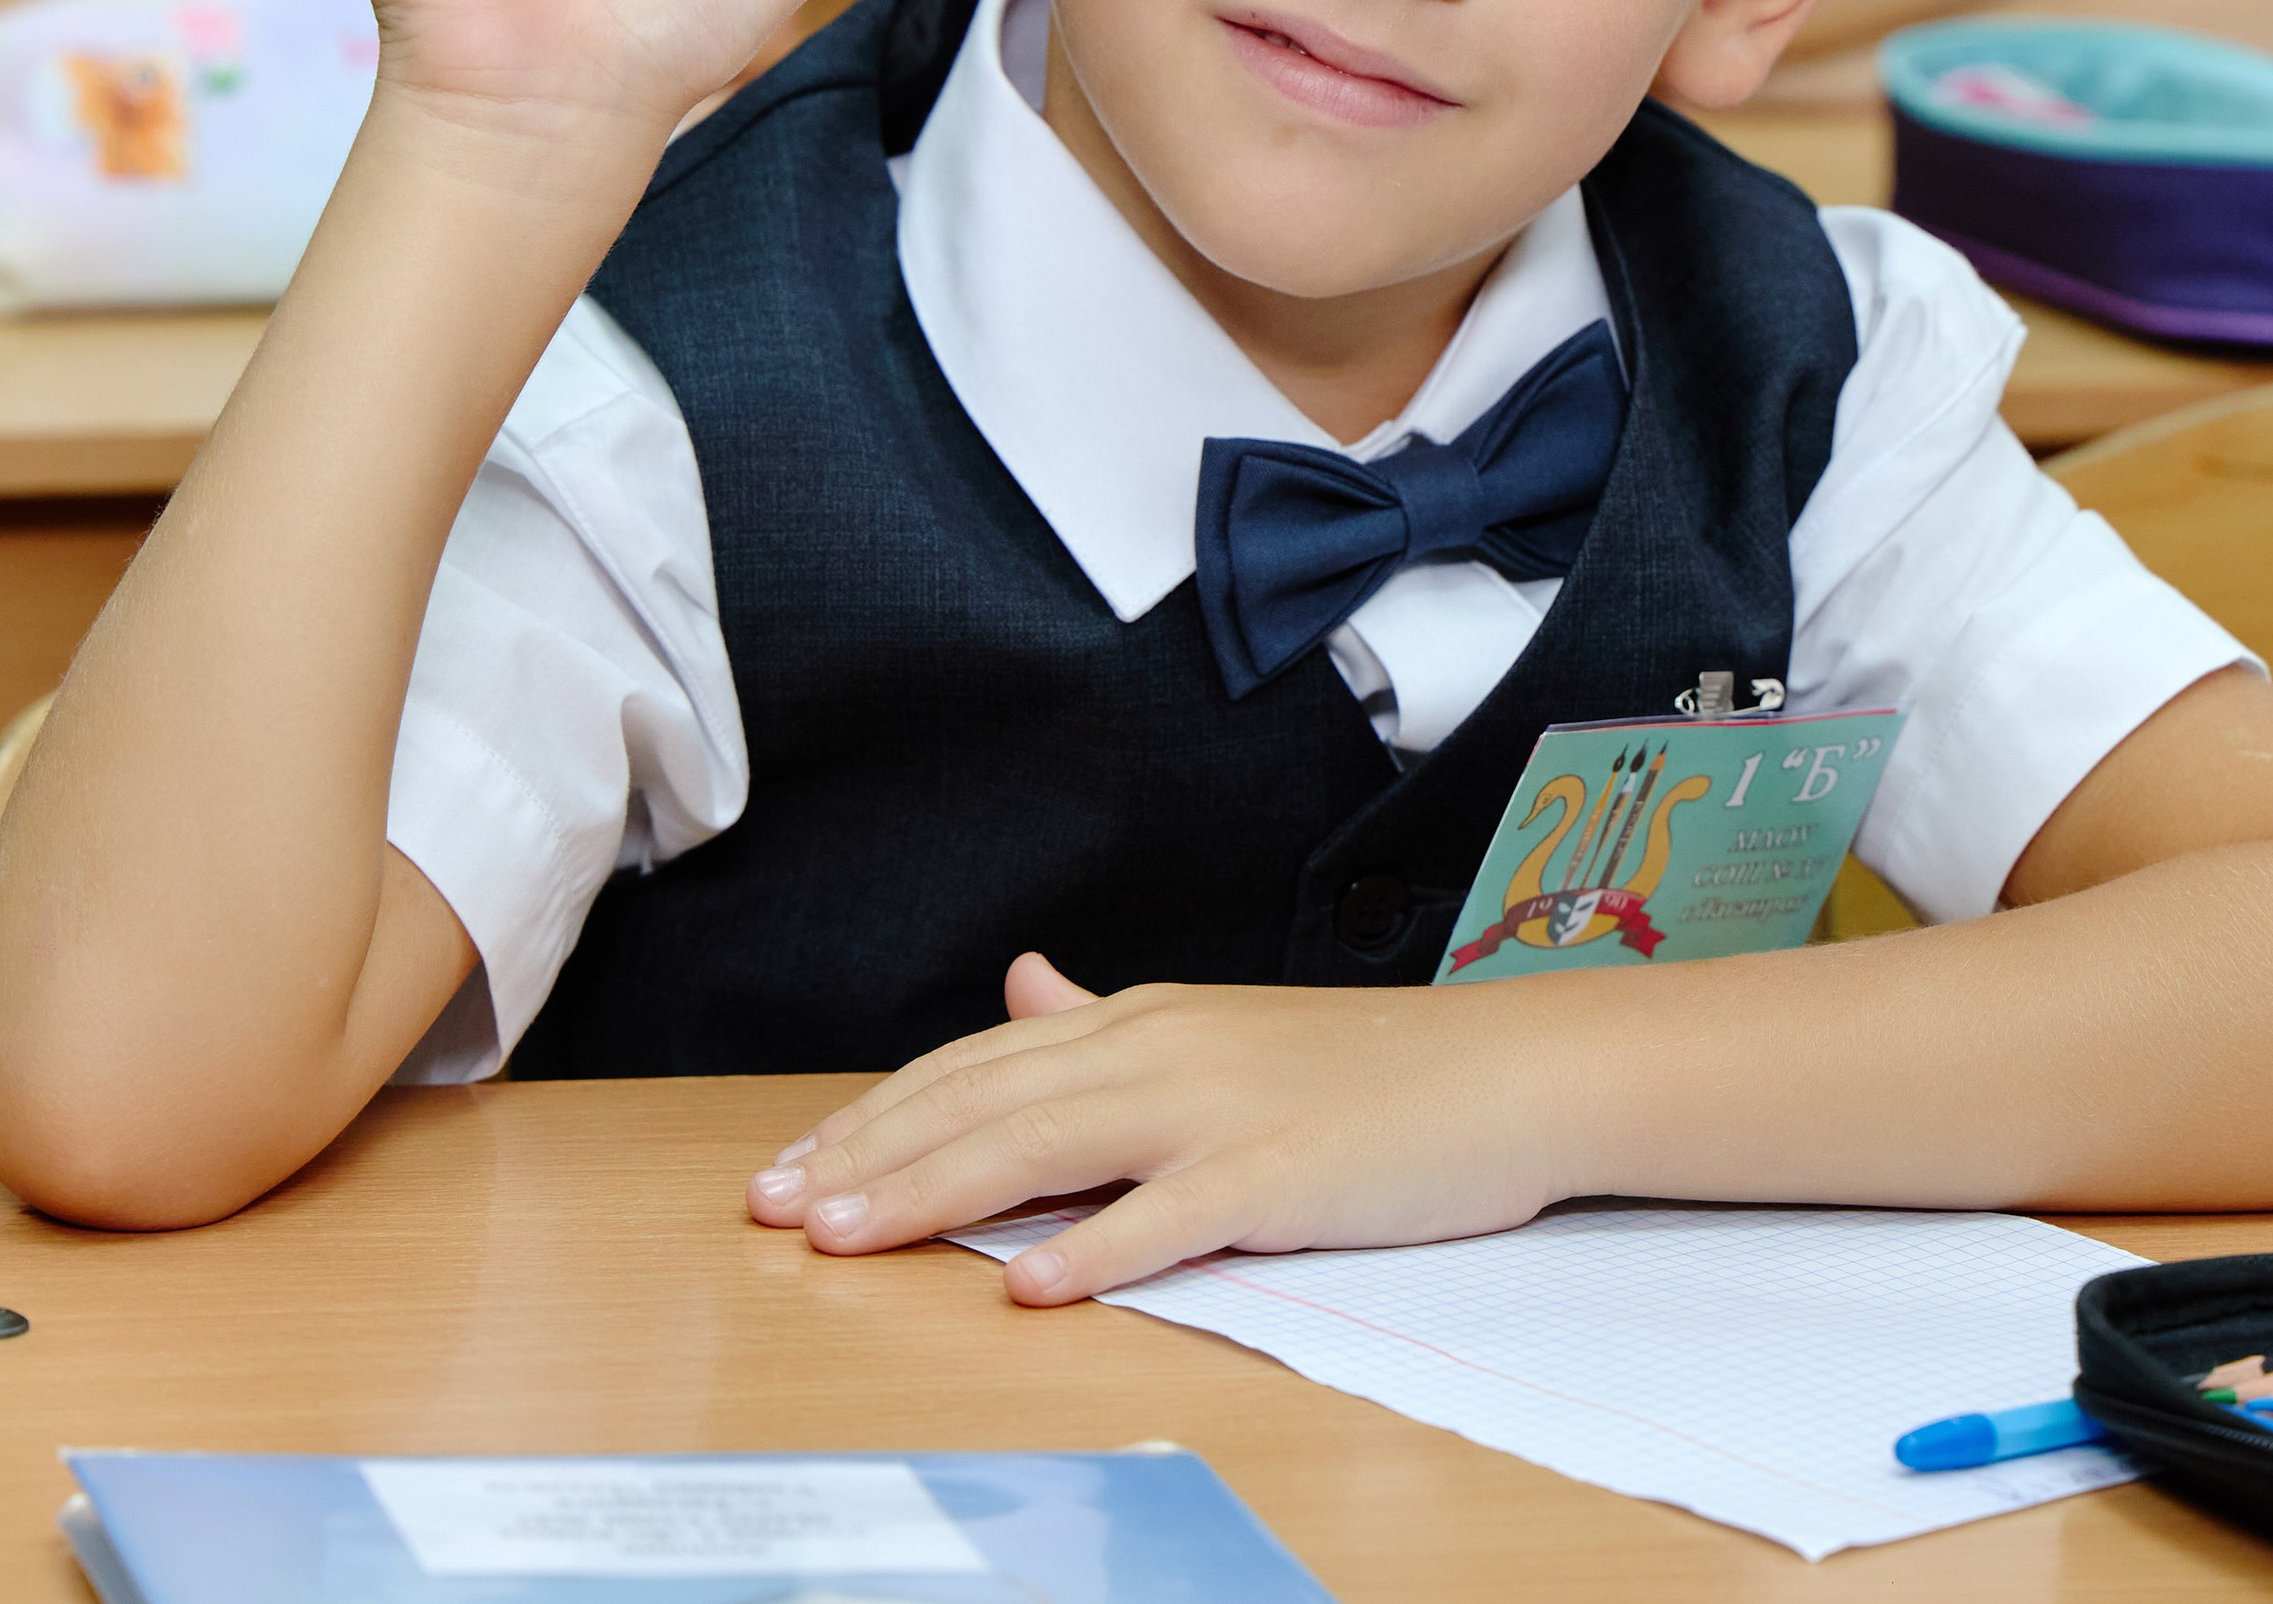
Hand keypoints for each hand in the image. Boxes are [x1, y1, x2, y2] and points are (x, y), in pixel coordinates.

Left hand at [744, 954, 1574, 1303]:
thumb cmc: (1361, 1070)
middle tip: (772, 1210)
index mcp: (1142, 1021)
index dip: (875, 1118)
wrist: (1501, 1071)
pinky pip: (1175, 1213)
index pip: (976, 1067)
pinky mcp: (1283, 1174)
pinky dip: (1096, 1249)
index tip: (789, 1169)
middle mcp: (1162, 1049)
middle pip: (987, 1103)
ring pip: (1050, 1146)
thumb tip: (1022, 985)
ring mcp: (1221, 1108)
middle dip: (868, 1158)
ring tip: (845, 1236)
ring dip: (936, 1192)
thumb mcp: (1218, 1029)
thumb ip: (1109, 1021)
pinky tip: (1029, 1287)